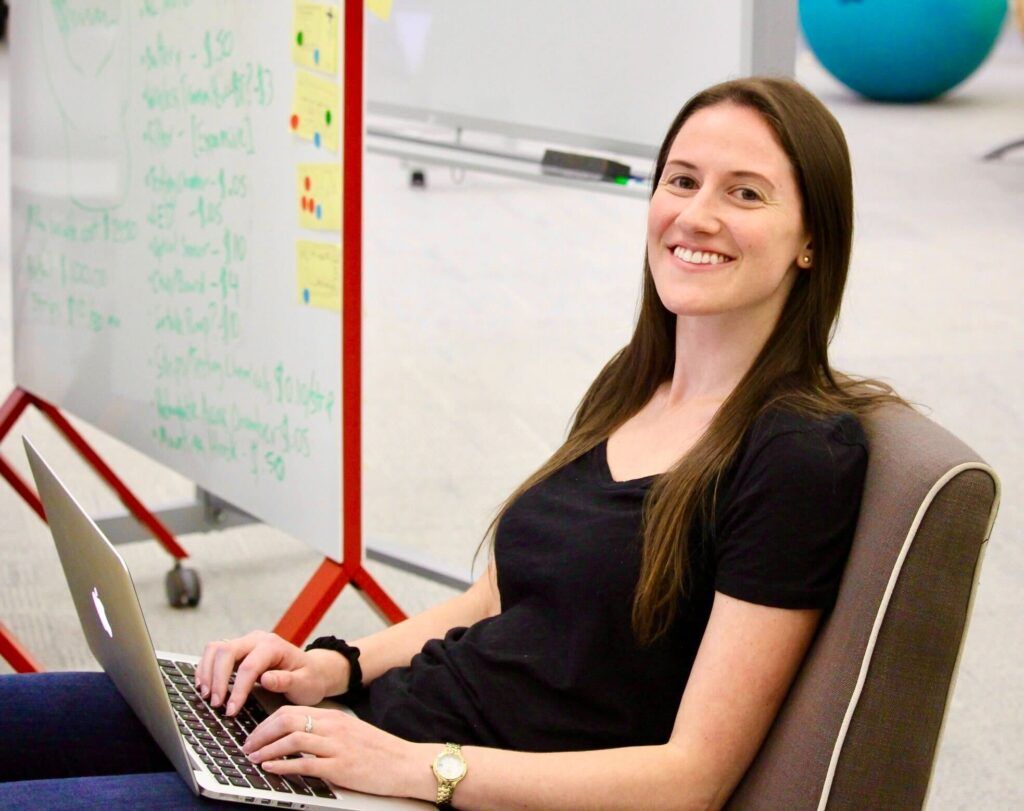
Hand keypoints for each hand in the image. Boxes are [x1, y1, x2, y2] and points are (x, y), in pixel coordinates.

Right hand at [195, 630, 349, 714]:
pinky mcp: (238, 651)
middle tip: (216, 704)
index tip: (231, 710)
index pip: (249, 666)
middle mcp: (257, 639)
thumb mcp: (305, 683)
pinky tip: (206, 687)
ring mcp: (246, 643)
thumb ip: (286, 681)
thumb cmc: (309, 678)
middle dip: (217, 679)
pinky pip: (214, 654)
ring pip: (216, 649)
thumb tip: (265, 679)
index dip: (238, 689)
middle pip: (226, 651)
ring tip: (207, 696)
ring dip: (207, 672)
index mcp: (274, 646)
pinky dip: (206, 668)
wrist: (312, 670)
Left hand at [243, 706, 434, 799]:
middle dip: (260, 734)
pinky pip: (305, 763)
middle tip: (247, 747)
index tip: (253, 735)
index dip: (266, 723)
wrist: (407, 763)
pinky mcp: (340, 766)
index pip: (291, 711)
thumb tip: (296, 738)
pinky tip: (271, 769)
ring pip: (291, 739)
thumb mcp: (350, 733)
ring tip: (253, 758)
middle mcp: (333, 726)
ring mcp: (336, 746)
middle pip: (286, 720)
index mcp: (334, 716)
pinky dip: (283, 765)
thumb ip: (326, 731)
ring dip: (266, 749)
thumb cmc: (379, 751)